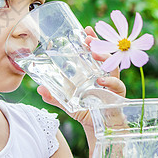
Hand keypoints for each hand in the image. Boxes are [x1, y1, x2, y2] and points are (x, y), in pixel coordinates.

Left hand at [37, 26, 125, 146]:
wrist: (101, 129)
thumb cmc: (87, 111)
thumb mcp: (68, 102)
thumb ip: (54, 96)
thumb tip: (40, 88)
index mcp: (93, 72)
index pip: (93, 53)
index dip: (91, 40)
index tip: (86, 29)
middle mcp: (104, 75)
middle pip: (104, 54)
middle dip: (98, 44)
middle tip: (88, 38)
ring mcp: (112, 83)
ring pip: (112, 66)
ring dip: (104, 57)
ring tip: (94, 53)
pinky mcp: (118, 95)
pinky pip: (116, 85)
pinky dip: (109, 81)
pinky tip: (100, 79)